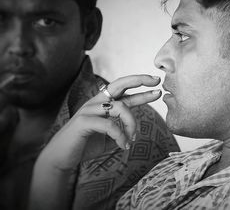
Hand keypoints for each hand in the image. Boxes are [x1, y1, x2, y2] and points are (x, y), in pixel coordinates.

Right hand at [36, 74, 161, 170]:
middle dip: (139, 81)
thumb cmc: (86, 145)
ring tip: (133, 139)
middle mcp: (96, 102)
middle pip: (119, 84)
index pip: (125, 90)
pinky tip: (123, 145)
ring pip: (120, 107)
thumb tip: (136, 128)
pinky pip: (110, 125)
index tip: (157, 83)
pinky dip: (120, 136)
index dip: (141, 85)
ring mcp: (89, 110)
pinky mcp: (83, 121)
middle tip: (157, 84)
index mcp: (103, 103)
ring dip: (132, 124)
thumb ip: (120, 127)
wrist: (62, 157)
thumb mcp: (109, 135)